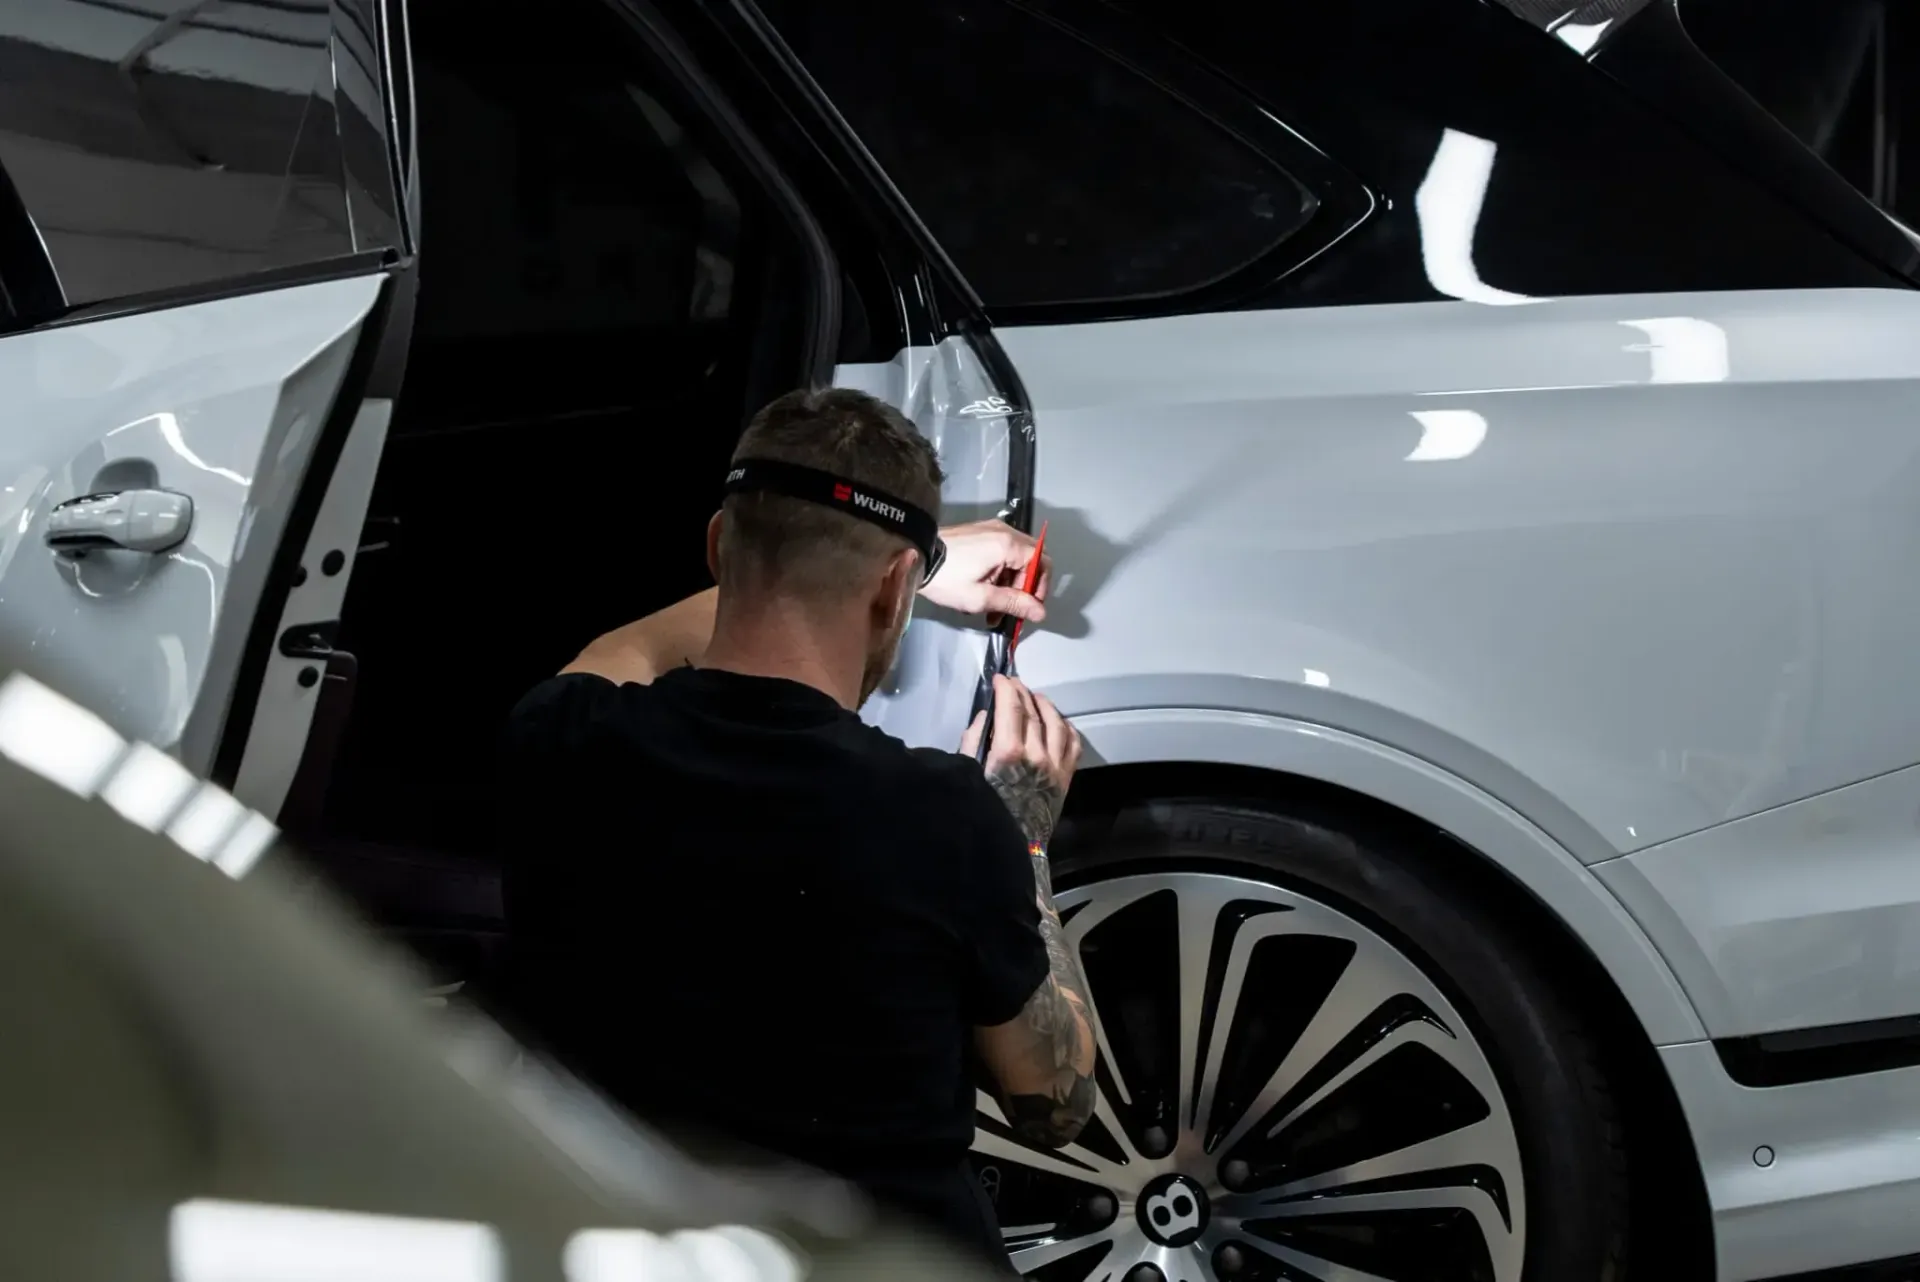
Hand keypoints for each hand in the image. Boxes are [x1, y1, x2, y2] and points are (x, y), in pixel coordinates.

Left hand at [922, 519, 1050, 623]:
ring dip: (1009, 583)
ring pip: (1014, 558)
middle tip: (1009, 610)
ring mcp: (990, 529)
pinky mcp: (979, 533)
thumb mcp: (980, 597)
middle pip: (1030, 559)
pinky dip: (998, 572)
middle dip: (1023, 588)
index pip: (1042, 563)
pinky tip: (983, 592)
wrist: (913, 556)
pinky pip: (1000, 552)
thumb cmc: (946, 578)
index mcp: (1007, 544)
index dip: (1039, 588)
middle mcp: (1004, 531)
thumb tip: (1040, 612)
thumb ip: (1013, 603)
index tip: (1027, 608)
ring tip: (991, 609)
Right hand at [961, 675, 1081, 844]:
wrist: (1012, 846)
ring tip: (1036, 697)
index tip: (1000, 679)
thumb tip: (987, 716)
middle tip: (1015, 684)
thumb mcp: (968, 773)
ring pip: (1056, 723)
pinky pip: (1073, 743)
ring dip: (1046, 705)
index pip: (1011, 707)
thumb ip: (974, 741)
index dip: (1006, 688)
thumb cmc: (983, 810)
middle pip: (1033, 712)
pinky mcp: (1066, 777)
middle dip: (1022, 693)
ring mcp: (1055, 765)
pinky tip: (1059, 721)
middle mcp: (1036, 754)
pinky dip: (1067, 727)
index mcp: (1008, 752)